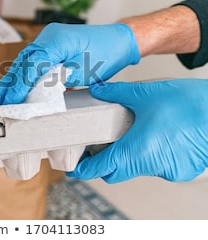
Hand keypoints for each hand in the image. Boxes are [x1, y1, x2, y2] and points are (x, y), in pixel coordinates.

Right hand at [0, 23, 139, 107]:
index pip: (30, 67)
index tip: (8, 103)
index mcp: (55, 41)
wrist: (119, 40)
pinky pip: (32, 62)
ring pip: (24, 63)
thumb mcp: (82, 71)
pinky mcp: (50, 46)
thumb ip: (57, 79)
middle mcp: (47, 37)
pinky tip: (13, 87)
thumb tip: (36, 91)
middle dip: (8, 85)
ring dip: (12, 81)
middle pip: (22, 64)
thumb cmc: (106, 54)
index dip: (18, 87)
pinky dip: (23, 76)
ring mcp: (47, 40)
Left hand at [67, 79, 207, 182]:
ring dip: (131, 155)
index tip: (72, 169)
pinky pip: (159, 166)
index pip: (100, 169)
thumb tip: (97, 90)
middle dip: (105, 162)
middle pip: (117, 172)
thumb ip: (116, 93)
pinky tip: (156, 137)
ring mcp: (168, 171)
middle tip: (99, 145)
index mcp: (135, 151)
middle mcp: (151, 166)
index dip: (83, 170)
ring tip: (132, 133)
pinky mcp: (182, 170)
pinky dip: (151, 154)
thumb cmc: (190, 105)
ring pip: (138, 168)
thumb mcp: (145, 93)